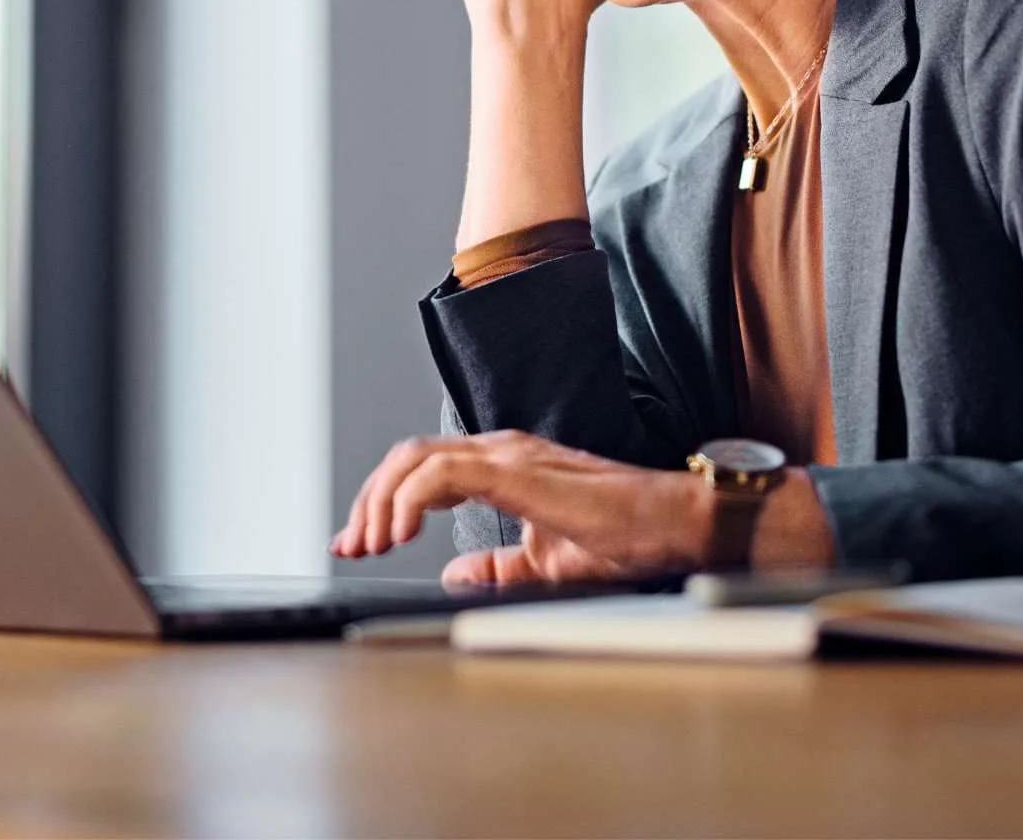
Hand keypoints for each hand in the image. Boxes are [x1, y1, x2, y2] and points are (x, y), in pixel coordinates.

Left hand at [329, 430, 709, 586]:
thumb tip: (455, 573)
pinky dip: (410, 499)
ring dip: (381, 500)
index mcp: (504, 466)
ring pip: (415, 458)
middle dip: (368, 501)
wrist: (672, 525)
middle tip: (350, 545)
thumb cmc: (627, 537)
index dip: (381, 503)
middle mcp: (500, 450)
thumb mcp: (545, 562)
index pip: (422, 470)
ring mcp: (508, 455)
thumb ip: (500, 566)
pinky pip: (442, 471)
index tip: (357, 541)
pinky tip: (402, 533)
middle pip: (407, 457)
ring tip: (370, 542)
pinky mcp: (517, 469)